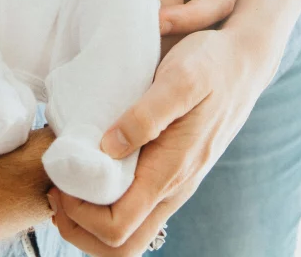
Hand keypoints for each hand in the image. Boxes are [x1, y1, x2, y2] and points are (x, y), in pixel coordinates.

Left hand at [48, 27, 274, 256]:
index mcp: (171, 171)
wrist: (244, 62)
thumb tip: (109, 148)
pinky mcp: (172, 171)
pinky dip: (108, 202)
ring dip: (92, 220)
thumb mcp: (179, 79)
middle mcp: (173, 187)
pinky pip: (139, 207)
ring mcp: (174, 183)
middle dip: (81, 230)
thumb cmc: (211, 66)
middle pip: (123, 246)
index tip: (59, 182)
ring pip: (130, 231)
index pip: (119, 226)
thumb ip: (146, 116)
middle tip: (56, 192)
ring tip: (68, 185)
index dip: (81, 215)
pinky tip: (93, 170)